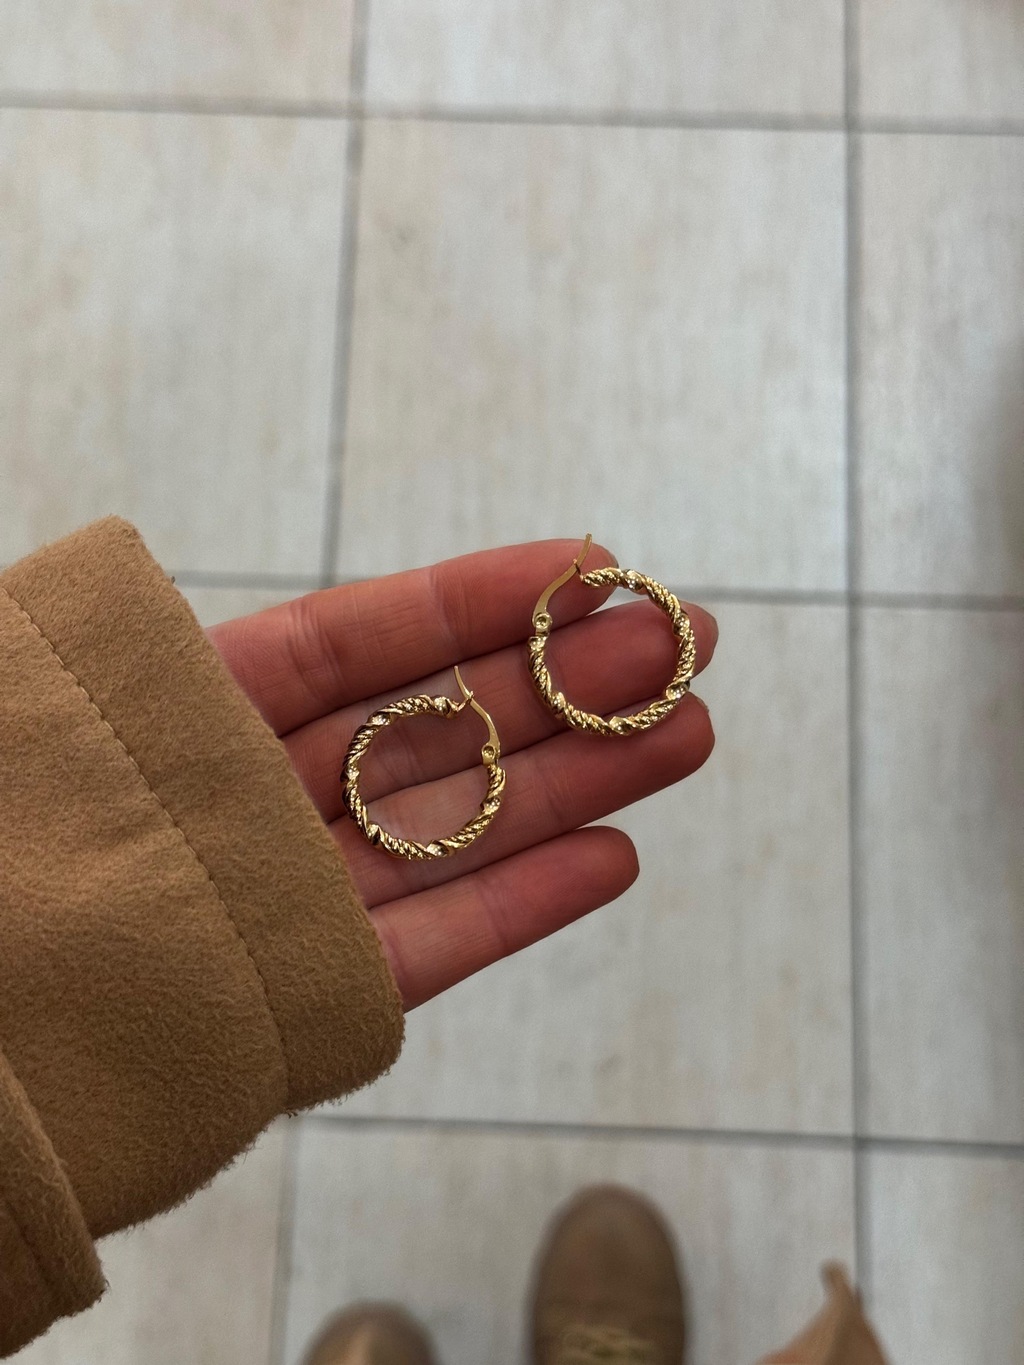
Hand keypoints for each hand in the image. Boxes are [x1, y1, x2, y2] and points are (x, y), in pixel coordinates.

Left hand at [206, 541, 716, 1009]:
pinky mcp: (314, 998)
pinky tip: (614, 858)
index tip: (592, 566)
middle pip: (435, 730)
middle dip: (563, 684)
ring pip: (454, 829)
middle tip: (685, 644)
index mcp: (199, 711)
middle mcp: (261, 797)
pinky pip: (426, 947)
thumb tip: (348, 601)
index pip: (357, 641)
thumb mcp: (110, 699)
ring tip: (688, 734)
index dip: (478, 602)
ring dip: (575, 784)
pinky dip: (519, 907)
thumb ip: (224, 654)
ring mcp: (294, 896)